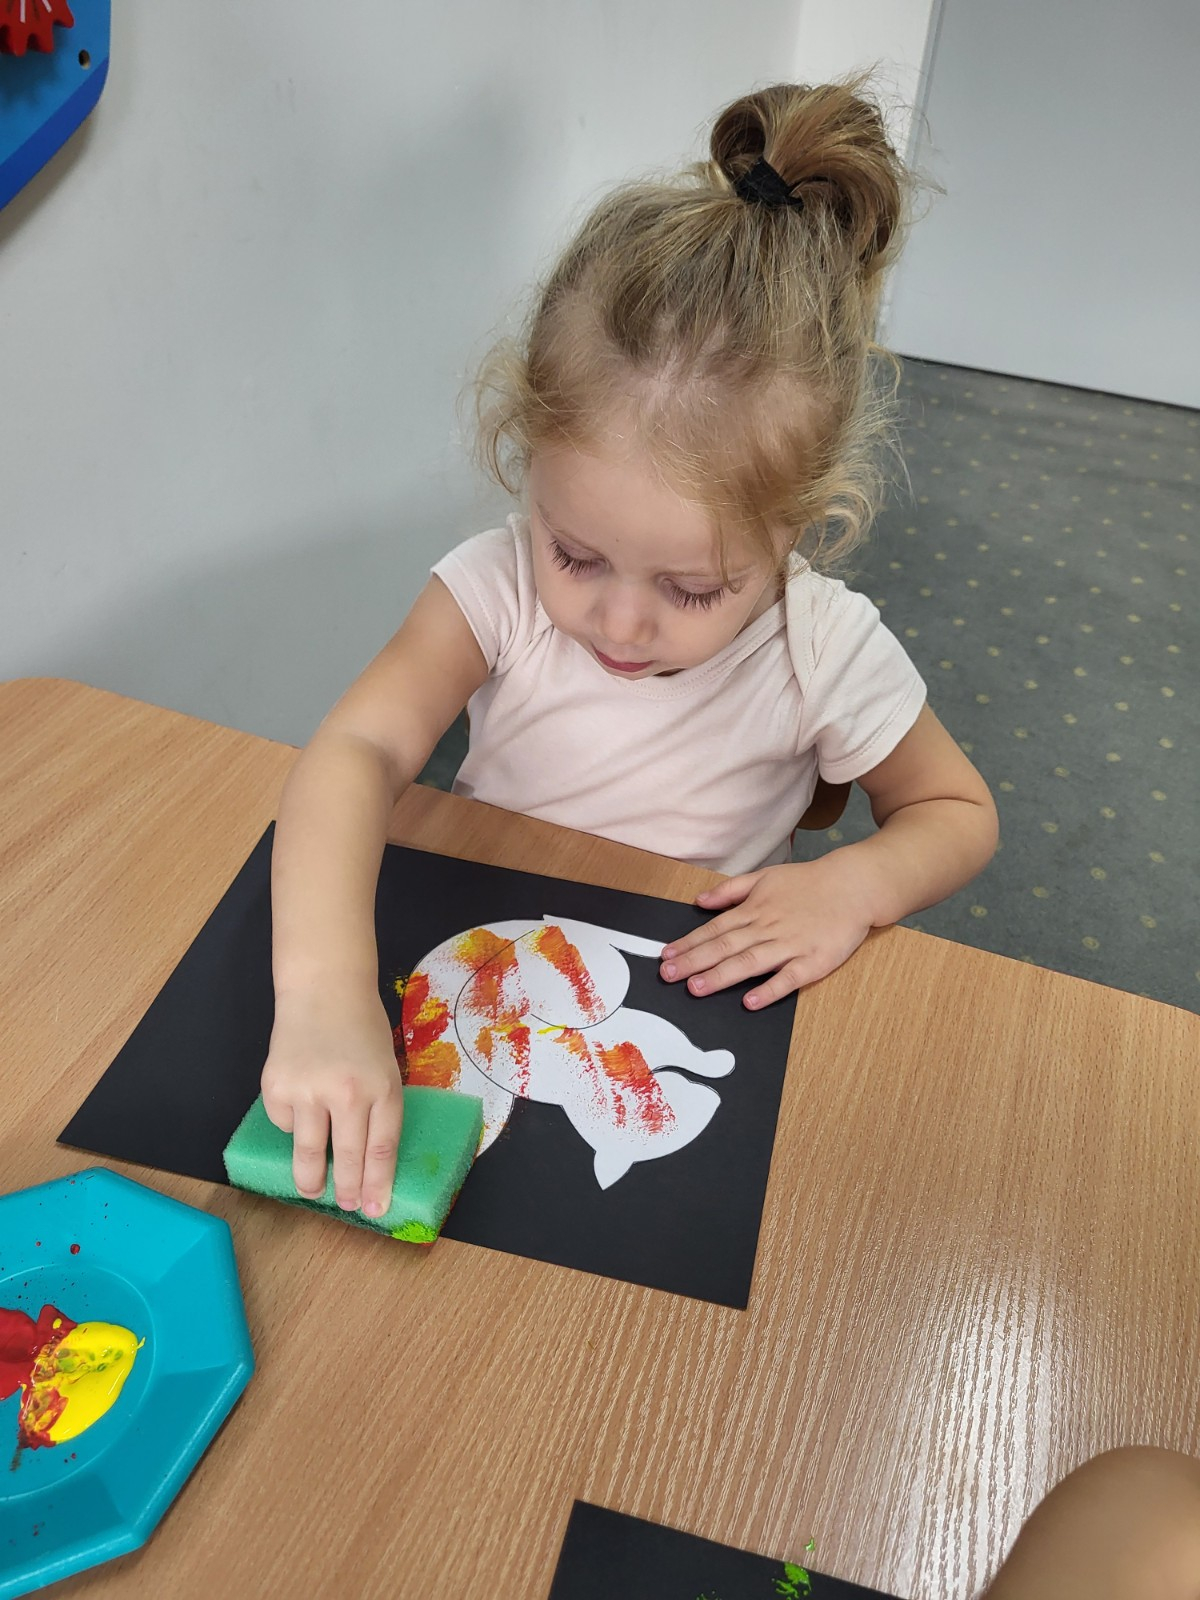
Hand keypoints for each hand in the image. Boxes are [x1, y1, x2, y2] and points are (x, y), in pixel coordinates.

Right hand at [260, 983, 402, 1217]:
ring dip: (310, 1179)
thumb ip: (379, 1108)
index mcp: (382, 1088)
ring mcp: (307, 1091)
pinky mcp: (276, 1088)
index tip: (376, 1209)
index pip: (381, 1150)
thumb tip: (368, 1160)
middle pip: (346, 1158)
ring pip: (306, 1153)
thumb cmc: (361, 1028)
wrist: (323, 989)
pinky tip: (298, 1107)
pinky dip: (290, 1125)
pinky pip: (284, 1123)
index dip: (378, 1185)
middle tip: (347, 1206)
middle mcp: (346, 1093)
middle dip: (346, 1190)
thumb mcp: (385, 1066)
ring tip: (312, 1190)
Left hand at [659, 857, 876, 1007]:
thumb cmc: (809, 883)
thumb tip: (699, 900)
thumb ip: (731, 889)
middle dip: (694, 961)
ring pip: (750, 963)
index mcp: (754, 909)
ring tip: (696, 988)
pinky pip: (788, 978)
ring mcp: (790, 946)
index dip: (689, 943)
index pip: (715, 929)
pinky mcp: (813, 962)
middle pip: (726, 947)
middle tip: (668, 975)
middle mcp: (768, 928)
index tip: (666, 956)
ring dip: (721, 976)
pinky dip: (769, 990)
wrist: (854, 886)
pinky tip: (750, 1001)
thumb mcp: (765, 877)